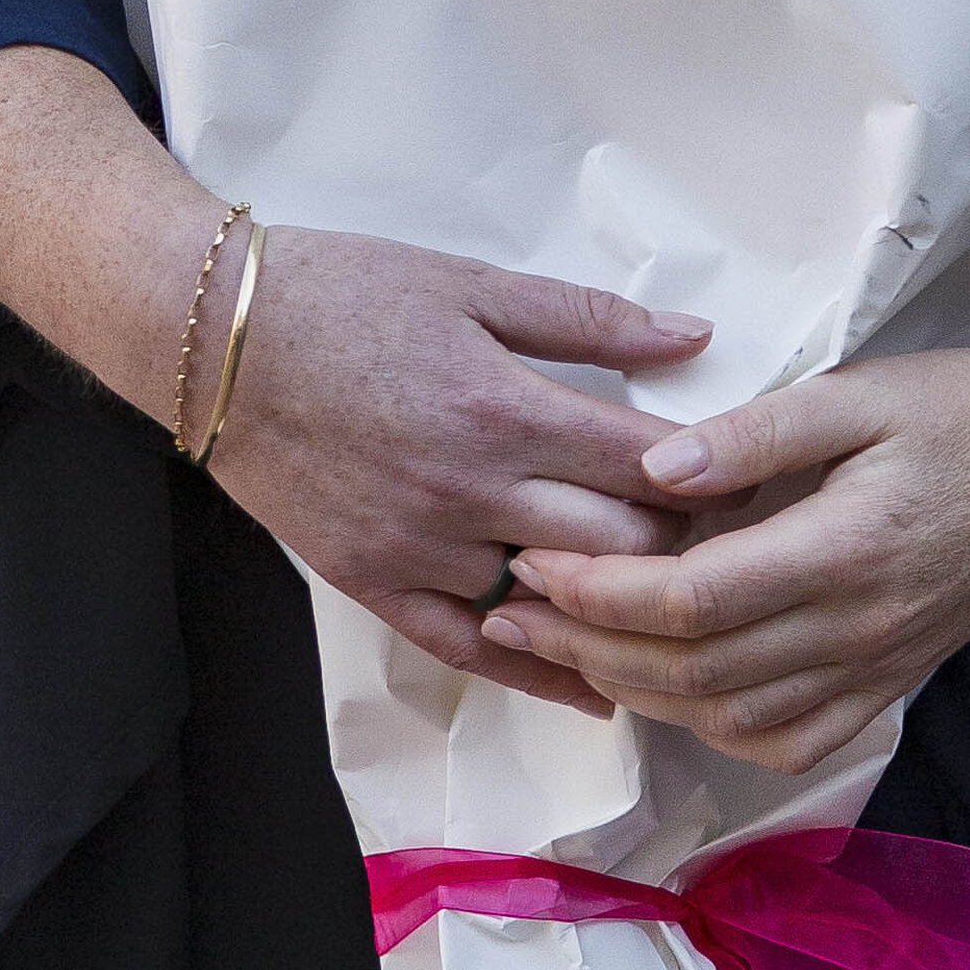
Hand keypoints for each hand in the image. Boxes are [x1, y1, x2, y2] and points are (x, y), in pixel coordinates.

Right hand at [211, 230, 710, 704]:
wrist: (212, 341)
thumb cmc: (344, 295)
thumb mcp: (472, 283)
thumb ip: (588, 318)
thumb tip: (695, 335)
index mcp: (507, 409)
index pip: (650, 465)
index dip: (718, 474)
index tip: (756, 473)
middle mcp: (473, 493)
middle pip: (620, 545)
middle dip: (683, 541)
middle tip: (727, 536)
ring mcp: (423, 550)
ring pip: (557, 604)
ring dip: (619, 602)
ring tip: (679, 601)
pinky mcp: (377, 585)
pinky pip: (473, 650)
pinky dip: (541, 672)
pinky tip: (598, 686)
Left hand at [500, 340, 969, 777]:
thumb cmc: (967, 407)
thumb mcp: (861, 391)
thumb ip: (754, 435)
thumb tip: (651, 471)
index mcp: (848, 548)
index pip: (692, 600)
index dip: (599, 593)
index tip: (536, 561)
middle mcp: (861, 626)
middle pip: (695, 670)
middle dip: (587, 649)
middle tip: (512, 616)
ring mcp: (879, 666)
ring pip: (731, 717)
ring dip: (636, 693)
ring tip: (564, 652)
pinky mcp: (891, 681)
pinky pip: (790, 740)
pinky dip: (716, 727)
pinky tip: (670, 691)